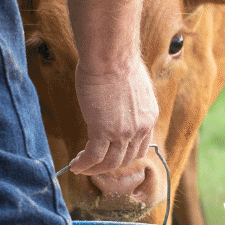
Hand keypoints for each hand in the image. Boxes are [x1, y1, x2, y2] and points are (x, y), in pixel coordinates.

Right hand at [69, 54, 157, 174]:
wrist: (110, 55)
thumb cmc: (117, 62)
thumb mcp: (134, 87)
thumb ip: (131, 103)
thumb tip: (120, 107)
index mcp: (149, 117)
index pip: (140, 148)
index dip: (124, 156)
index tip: (110, 155)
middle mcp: (140, 128)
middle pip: (126, 159)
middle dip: (108, 165)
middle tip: (93, 163)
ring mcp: (123, 131)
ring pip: (110, 162)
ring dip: (95, 168)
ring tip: (81, 167)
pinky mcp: (103, 130)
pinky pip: (93, 156)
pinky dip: (83, 164)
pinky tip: (75, 165)